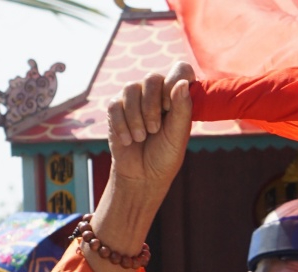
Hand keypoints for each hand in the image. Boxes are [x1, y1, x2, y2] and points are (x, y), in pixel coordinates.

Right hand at [99, 64, 194, 252]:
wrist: (142, 176)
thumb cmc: (165, 157)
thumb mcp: (177, 136)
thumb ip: (182, 110)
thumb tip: (183, 83)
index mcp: (176, 97)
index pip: (180, 70)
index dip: (174, 82)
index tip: (170, 107)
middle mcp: (156, 93)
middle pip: (152, 78)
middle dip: (152, 107)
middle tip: (154, 130)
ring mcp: (134, 98)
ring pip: (130, 89)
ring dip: (136, 118)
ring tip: (141, 137)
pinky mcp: (116, 109)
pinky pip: (115, 105)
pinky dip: (122, 125)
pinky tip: (128, 140)